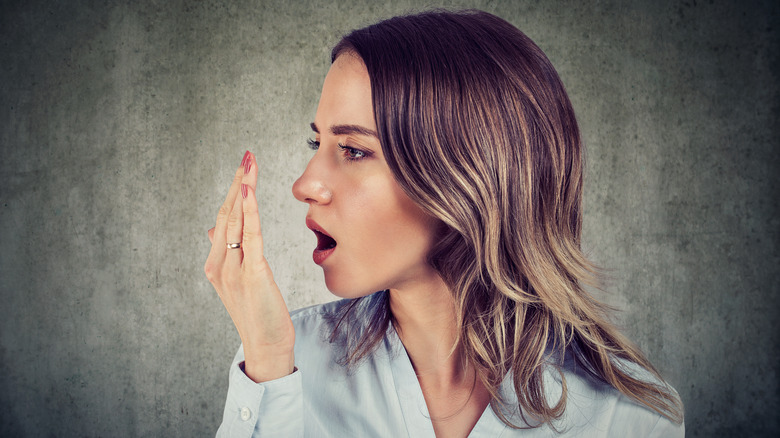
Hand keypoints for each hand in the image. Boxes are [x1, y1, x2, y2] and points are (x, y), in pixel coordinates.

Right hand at [204, 151, 294, 381]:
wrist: (267, 346)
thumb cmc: (259, 313)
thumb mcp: (239, 280)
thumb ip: (227, 253)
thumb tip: (213, 227)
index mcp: (215, 263)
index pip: (224, 218)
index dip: (234, 190)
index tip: (244, 166)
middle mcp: (219, 264)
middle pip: (227, 213)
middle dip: (238, 181)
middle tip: (247, 154)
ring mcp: (232, 269)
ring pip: (235, 219)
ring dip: (243, 187)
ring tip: (249, 162)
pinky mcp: (251, 274)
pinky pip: (249, 235)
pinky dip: (248, 210)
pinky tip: (249, 189)